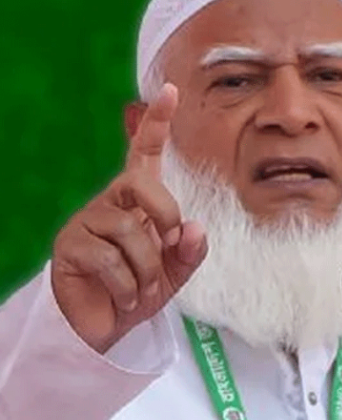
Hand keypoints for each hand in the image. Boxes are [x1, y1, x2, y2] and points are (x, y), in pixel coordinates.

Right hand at [51, 84, 207, 353]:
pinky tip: (126, 297)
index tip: (170, 90)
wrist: (106, 329)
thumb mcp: (175, 271)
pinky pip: (109, 259)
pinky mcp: (69, 247)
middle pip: (141, 183)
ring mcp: (86, 222)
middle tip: (171, 243)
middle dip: (166, 213)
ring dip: (148, 267)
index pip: (144, 153)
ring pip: (129, 229)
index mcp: (137, 201)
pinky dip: (128, 285)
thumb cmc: (141, 290)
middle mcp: (110, 203)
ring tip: (144, 289)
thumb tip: (194, 227)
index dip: (156, 122)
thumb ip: (190, 250)